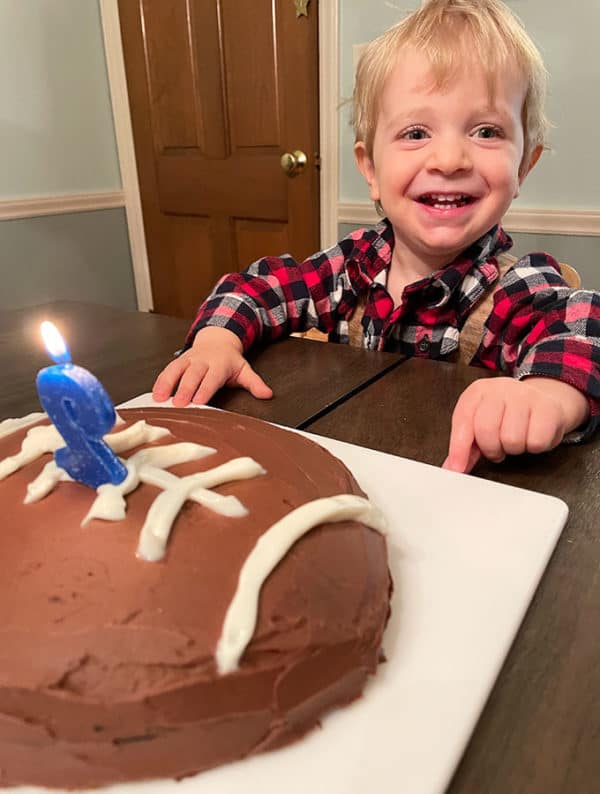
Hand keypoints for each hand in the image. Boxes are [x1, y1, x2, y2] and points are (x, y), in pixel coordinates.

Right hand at [152, 326, 272, 406]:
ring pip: (176, 370)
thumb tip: (267, 395)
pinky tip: (154, 394)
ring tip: (159, 399)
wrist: (218, 339)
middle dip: (184, 389)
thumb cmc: (230, 361)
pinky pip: (167, 370)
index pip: (211, 378)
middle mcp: (202, 361)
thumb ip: (254, 383)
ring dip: (167, 384)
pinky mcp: (178, 361)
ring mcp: (189, 360)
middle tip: (178, 404)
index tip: (198, 402)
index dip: (204, 389)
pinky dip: (160, 381)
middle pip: (192, 375)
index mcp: (219, 364)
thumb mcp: (244, 370)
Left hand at [442, 376, 589, 473]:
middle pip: (487, 431)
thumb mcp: (481, 423)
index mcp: (478, 392)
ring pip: (512, 439)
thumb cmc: (507, 414)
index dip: (459, 448)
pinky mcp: (548, 407)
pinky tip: (532, 436)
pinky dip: (534, 447)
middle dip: (491, 449)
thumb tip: (452, 466)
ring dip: (514, 449)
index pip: (463, 421)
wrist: (543, 401)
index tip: (457, 468)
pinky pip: (536, 442)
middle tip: (498, 448)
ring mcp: (525, 395)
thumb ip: (466, 445)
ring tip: (516, 439)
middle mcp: (500, 389)